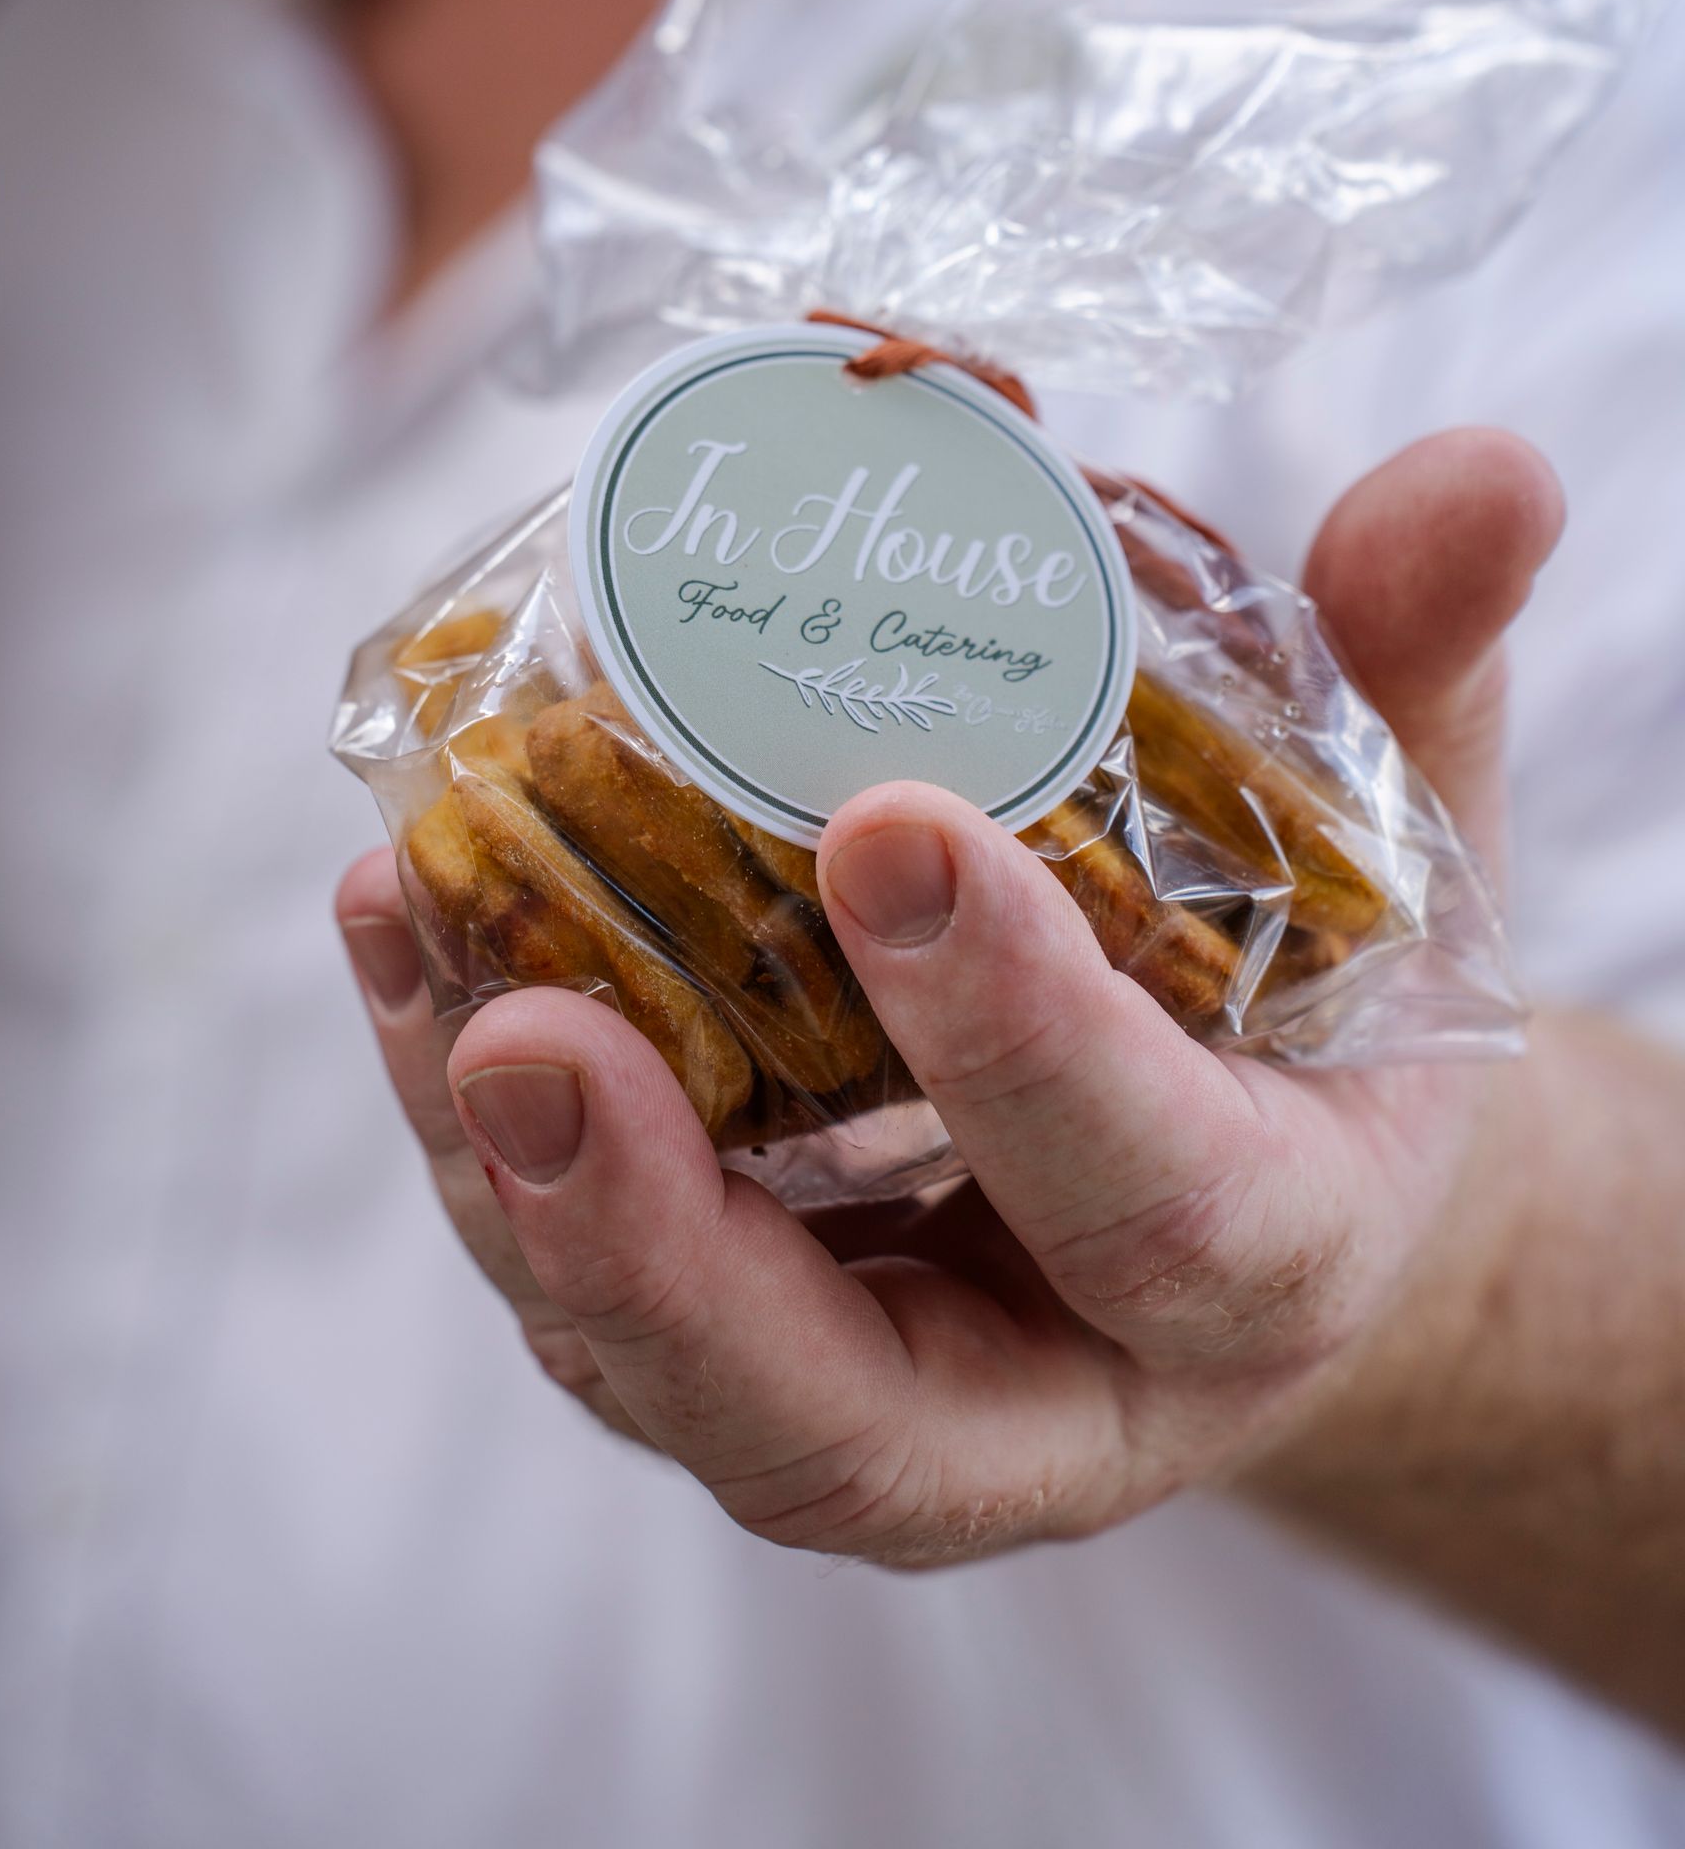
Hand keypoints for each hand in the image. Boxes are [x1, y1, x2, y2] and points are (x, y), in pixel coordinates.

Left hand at [338, 430, 1562, 1560]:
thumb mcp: (1406, 848)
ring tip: (415, 939)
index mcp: (1260, 1268)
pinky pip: (588, 1266)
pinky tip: (404, 921)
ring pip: (660, 1360)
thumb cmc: (1325, 1009)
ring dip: (514, 1175)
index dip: (1025, 1042)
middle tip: (537, 1045)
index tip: (892, 831)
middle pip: (839, 1417)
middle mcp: (1044, 1387)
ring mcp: (865, 1377)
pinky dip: (470, 1111)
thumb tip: (1484, 473)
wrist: (1256, 1176)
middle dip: (672, 1251)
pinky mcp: (736, 1318)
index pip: (1153, 1202)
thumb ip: (1417, 673)